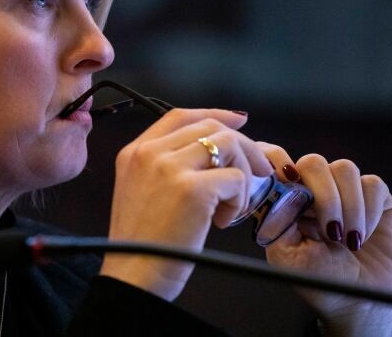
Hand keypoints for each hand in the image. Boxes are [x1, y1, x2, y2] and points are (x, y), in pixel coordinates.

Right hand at [99, 109, 272, 300]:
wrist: (132, 276)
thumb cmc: (141, 245)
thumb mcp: (139, 191)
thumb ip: (163, 167)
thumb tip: (213, 149)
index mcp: (134, 152)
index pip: (180, 116)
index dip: (215, 115)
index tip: (240, 121)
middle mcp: (149, 154)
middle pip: (211, 127)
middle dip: (243, 147)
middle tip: (258, 172)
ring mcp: (169, 168)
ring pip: (228, 145)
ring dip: (244, 174)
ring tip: (234, 205)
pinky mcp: (192, 190)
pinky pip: (236, 179)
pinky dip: (240, 200)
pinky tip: (223, 221)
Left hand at [259, 145, 391, 335]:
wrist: (360, 304)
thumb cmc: (318, 281)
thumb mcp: (286, 254)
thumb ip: (277, 218)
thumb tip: (275, 186)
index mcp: (286, 198)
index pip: (275, 160)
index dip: (277, 159)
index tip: (286, 178)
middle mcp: (313, 188)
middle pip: (313, 163)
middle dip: (324, 197)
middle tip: (330, 233)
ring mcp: (344, 189)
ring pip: (345, 169)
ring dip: (348, 207)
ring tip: (348, 241)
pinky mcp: (375, 196)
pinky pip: (372, 184)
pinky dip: (369, 211)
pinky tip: (363, 236)